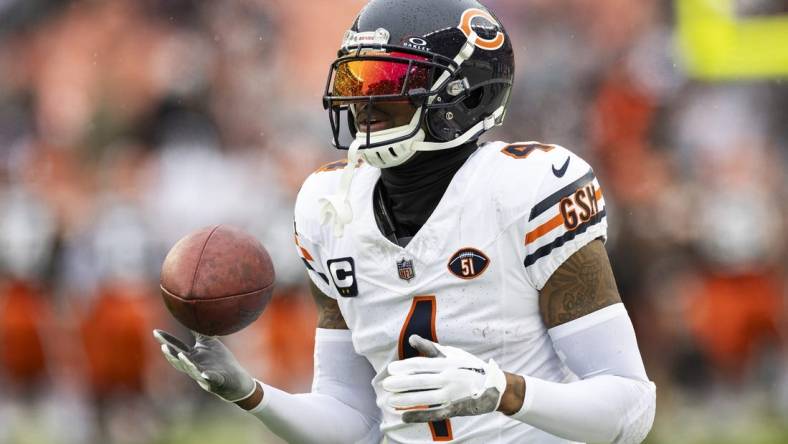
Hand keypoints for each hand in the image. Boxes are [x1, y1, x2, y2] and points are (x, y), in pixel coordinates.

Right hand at [153, 329, 255, 402]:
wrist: (235, 379)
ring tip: (181, 356)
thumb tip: (191, 315)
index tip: (155, 331)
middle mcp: (195, 366)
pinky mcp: (216, 381)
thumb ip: (200, 332)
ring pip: (192, 370)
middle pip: (180, 361)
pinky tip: (206, 374)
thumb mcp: (209, 343)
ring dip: (187, 364)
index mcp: (193, 356)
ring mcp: (204, 374)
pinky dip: (208, 377)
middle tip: (163, 347)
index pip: (177, 347)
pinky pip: (211, 379)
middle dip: (171, 354)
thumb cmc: (220, 360)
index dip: (166, 340)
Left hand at [382, 335, 506, 422]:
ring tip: (391, 400)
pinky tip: (405, 416)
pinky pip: (434, 413)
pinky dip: (419, 415)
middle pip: (421, 381)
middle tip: (386, 384)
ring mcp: (452, 395)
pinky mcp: (455, 409)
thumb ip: (431, 348)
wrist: (496, 387)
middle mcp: (449, 378)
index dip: (405, 367)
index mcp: (448, 363)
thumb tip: (412, 338)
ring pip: (425, 397)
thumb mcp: (453, 354)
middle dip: (401, 383)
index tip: (390, 369)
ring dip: (407, 399)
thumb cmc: (471, 367)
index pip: (422, 364)